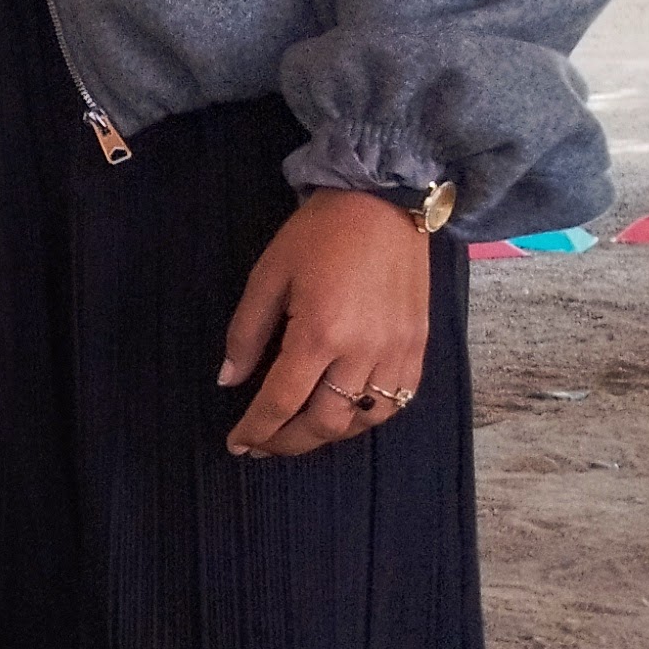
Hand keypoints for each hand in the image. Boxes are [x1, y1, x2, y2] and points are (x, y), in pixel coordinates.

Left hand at [219, 189, 432, 457]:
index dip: (257, 429)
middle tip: (263, 444)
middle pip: (325, 423)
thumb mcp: (267, 277)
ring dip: (329, 434)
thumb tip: (229, 379)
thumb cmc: (318, 235)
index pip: (282, 401)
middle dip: (289, 442)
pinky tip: (344, 411)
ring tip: (299, 431)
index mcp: (319, 334)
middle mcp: (363, 352)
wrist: (384, 204)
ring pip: (364, 420)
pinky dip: (367, 416)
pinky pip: (396, 401)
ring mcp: (398, 353)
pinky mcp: (419, 348)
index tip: (238, 444)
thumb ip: (247, 333)